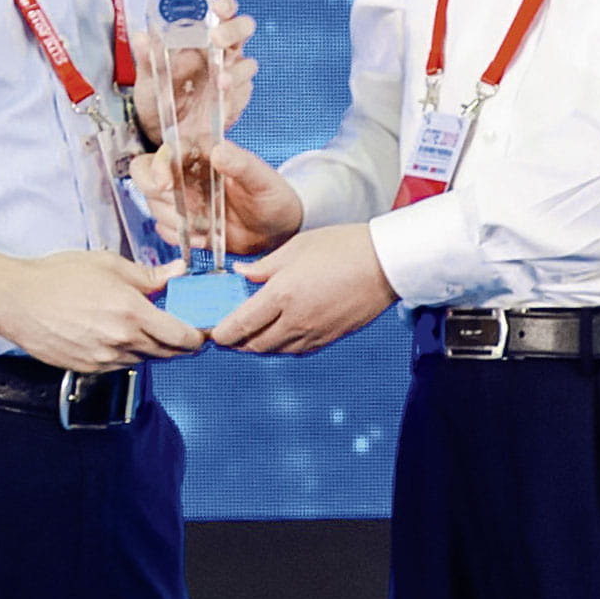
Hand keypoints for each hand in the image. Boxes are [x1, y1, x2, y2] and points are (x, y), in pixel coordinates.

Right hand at [0, 247, 204, 372]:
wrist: (14, 300)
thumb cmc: (58, 275)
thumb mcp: (108, 264)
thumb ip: (148, 275)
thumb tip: (178, 274)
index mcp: (132, 312)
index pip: (181, 336)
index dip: (198, 337)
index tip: (203, 331)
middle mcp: (121, 340)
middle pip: (168, 353)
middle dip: (181, 344)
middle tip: (184, 331)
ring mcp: (104, 358)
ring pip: (145, 360)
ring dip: (154, 349)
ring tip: (150, 330)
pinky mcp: (88, 368)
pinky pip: (121, 365)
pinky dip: (129, 354)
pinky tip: (121, 337)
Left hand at [131, 0, 257, 147]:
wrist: (162, 130)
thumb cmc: (159, 94)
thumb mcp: (148, 75)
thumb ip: (146, 57)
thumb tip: (140, 38)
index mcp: (203, 36)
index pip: (223, 11)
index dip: (225, 6)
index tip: (216, 8)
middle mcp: (223, 51)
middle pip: (243, 30)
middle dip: (233, 31)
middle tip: (216, 39)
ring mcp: (233, 75)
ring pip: (248, 64)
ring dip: (236, 70)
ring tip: (220, 81)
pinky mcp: (237, 99)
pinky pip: (243, 93)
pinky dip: (234, 94)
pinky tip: (221, 97)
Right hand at [131, 138, 305, 258]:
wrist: (276, 229)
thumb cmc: (272, 197)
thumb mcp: (262, 179)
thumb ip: (241, 164)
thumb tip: (218, 151)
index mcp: (202, 153)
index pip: (167, 151)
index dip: (158, 166)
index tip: (166, 184)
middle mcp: (186, 173)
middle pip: (146, 176)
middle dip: (157, 195)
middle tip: (182, 210)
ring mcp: (183, 199)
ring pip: (154, 204)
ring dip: (172, 219)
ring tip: (202, 228)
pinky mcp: (184, 222)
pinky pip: (165, 229)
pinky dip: (179, 237)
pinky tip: (202, 239)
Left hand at [210, 224, 396, 354]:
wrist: (386, 264)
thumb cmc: (345, 247)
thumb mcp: (296, 247)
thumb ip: (264, 266)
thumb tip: (241, 275)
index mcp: (282, 294)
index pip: (240, 325)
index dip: (221, 333)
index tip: (213, 331)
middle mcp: (295, 320)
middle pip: (253, 345)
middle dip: (234, 343)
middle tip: (226, 333)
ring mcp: (313, 333)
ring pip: (273, 351)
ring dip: (256, 346)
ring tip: (249, 333)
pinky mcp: (329, 338)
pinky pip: (295, 350)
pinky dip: (279, 347)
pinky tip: (277, 334)